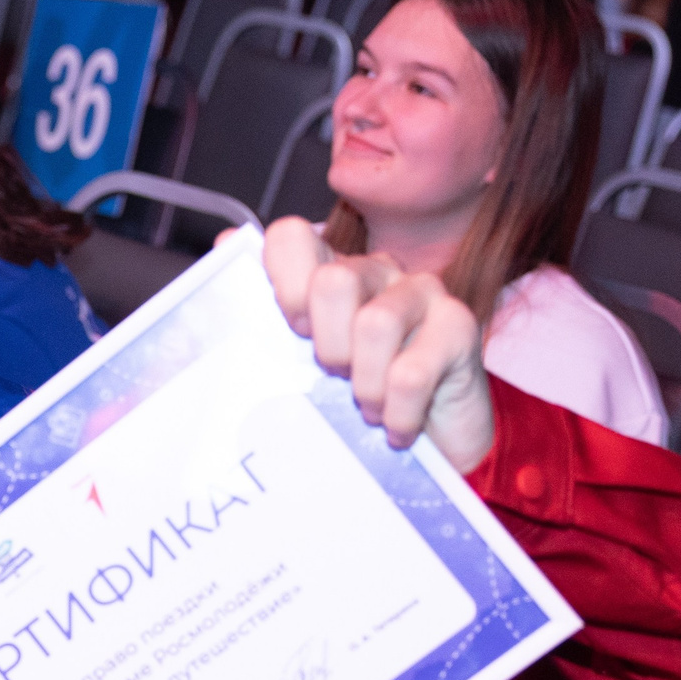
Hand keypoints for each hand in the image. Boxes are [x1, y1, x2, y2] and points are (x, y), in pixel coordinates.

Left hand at [261, 215, 496, 470]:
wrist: (441, 441)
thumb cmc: (360, 400)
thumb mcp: (305, 368)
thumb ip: (267, 319)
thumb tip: (221, 246)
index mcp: (331, 272)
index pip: (292, 238)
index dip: (283, 283)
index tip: (293, 331)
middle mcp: (377, 271)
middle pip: (335, 282)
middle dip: (327, 345)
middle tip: (335, 377)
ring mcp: (422, 292)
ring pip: (376, 324)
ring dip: (365, 384)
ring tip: (367, 409)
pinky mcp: (459, 326)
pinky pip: (411, 372)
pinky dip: (396, 412)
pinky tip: (395, 428)